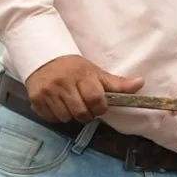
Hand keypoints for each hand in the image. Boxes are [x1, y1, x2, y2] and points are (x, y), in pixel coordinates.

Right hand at [24, 55, 143, 123]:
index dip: (100, 107)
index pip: (95, 99)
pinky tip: (59, 105)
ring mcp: (47, 92)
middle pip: (81, 113)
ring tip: (72, 105)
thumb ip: (117, 83)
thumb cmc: (74, 68)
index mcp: (82, 76)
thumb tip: (140, 83)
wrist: (43, 58)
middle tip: (86, 107)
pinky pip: (51, 118)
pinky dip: (57, 116)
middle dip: (87, 114)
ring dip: (72, 116)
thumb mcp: (96, 72)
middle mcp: (63, 84)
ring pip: (66, 118)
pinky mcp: (35, 100)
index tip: (99, 106)